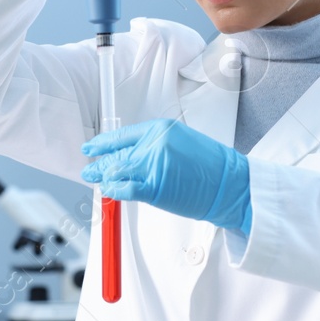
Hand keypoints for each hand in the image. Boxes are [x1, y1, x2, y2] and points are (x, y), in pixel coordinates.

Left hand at [81, 119, 251, 233]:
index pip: (122, 135)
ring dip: (104, 177)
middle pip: (117, 155)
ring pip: (118, 171)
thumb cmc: (210, 167)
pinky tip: (109, 191)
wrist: (230, 183)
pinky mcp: (155, 187)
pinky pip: (125, 188)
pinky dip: (114, 190)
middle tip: (88, 170)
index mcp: (160, 129)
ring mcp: (154, 166)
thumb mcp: (181, 143)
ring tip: (96, 181)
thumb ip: (155, 147)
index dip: (103, 143)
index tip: (91, 147)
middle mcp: (154, 144)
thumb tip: (131, 157)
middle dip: (99, 164)